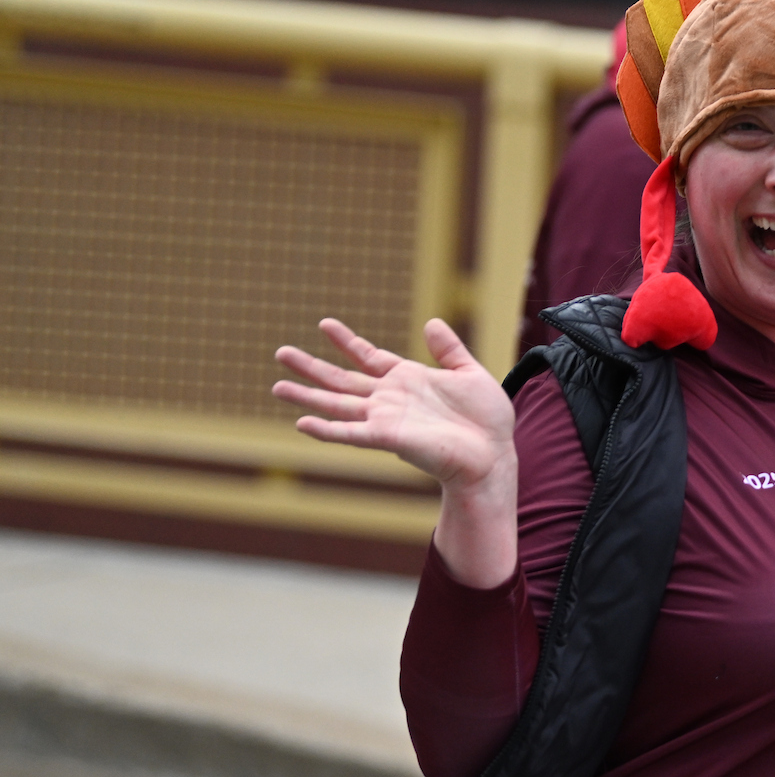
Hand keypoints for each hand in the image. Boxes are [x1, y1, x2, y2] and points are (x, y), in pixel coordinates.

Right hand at [272, 317, 517, 587]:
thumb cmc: (487, 420)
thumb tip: (431, 322)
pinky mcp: (389, 438)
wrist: (494, 454)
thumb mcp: (470, 374)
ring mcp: (386, 419)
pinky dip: (327, 429)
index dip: (346, 342)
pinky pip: (351, 433)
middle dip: (311, 367)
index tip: (324, 324)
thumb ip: (449, 350)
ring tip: (277, 386)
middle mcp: (390, 399)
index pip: (368, 357)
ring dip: (307, 397)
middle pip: (342, 380)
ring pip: (337, 405)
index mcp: (407, 380)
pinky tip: (302, 423)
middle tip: (280, 352)